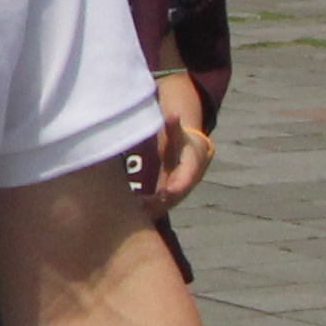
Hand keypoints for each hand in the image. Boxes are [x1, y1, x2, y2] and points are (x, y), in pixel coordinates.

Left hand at [145, 76, 216, 214]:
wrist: (191, 151)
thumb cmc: (181, 140)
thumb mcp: (178, 132)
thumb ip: (173, 126)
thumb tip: (173, 115)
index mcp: (192, 167)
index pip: (186, 179)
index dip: (177, 186)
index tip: (166, 191)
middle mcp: (187, 183)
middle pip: (176, 196)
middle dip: (161, 202)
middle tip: (144, 206)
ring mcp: (179, 192)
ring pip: (168, 204)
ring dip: (153, 209)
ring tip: (135, 209)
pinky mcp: (170, 197)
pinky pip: (161, 205)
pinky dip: (149, 209)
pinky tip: (133, 210)